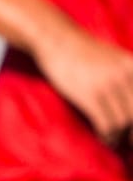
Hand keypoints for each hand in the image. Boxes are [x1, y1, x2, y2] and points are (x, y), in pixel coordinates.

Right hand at [35, 27, 132, 145]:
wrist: (55, 38)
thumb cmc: (84, 50)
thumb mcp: (117, 58)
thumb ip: (130, 75)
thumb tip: (131, 101)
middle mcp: (127, 75)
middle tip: (131, 142)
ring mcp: (109, 85)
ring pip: (126, 123)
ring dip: (122, 137)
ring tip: (115, 139)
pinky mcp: (90, 95)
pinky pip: (108, 125)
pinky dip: (109, 137)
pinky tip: (105, 137)